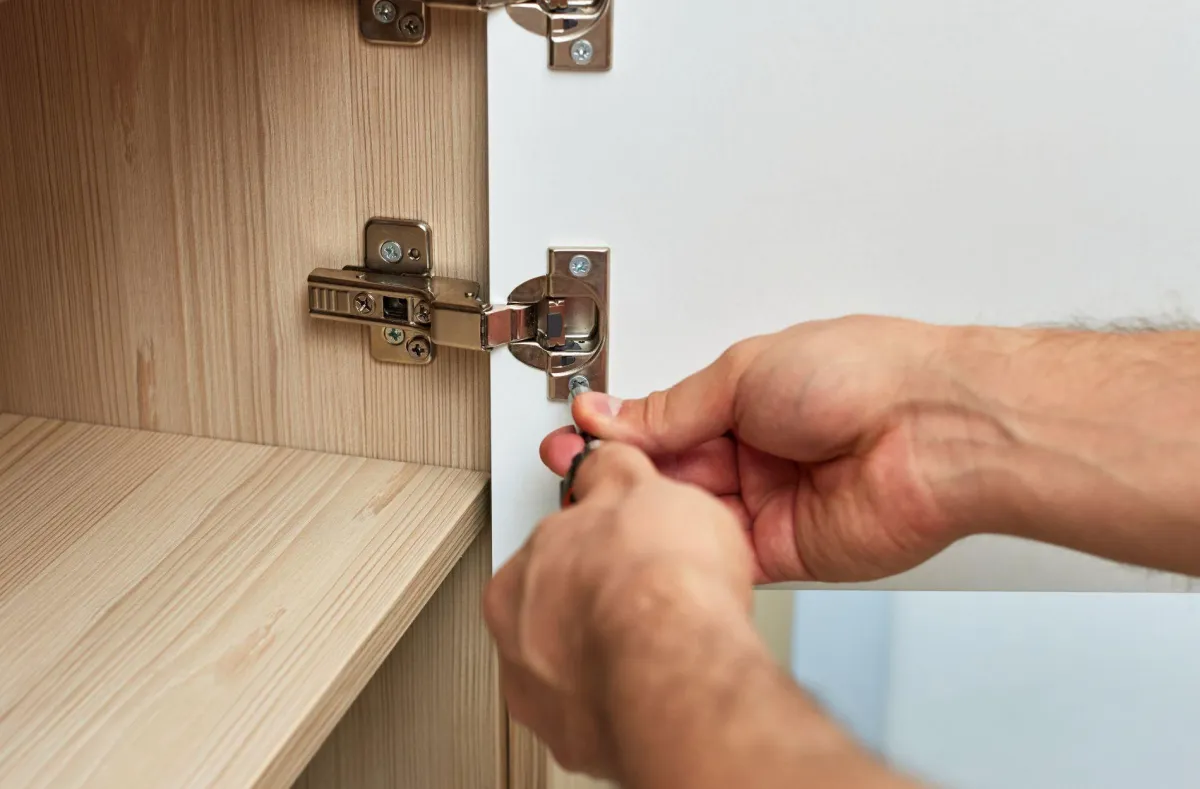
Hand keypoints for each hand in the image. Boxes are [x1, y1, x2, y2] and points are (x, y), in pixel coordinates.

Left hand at [484, 443, 754, 777]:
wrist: (679, 662)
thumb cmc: (660, 581)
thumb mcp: (640, 485)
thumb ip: (614, 470)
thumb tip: (605, 458)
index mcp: (520, 571)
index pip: (551, 547)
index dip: (597, 542)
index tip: (625, 544)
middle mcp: (517, 634)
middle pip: (553, 608)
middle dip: (594, 599)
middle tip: (646, 594)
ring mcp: (541, 692)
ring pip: (569, 665)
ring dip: (603, 652)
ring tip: (657, 641)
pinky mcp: (575, 738)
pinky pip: (593, 713)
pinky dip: (619, 699)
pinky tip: (653, 681)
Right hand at [542, 316, 1012, 582]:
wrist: (936, 431)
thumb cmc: (867, 376)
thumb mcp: (744, 371)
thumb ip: (674, 406)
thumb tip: (614, 410)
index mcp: (749, 398)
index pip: (666, 420)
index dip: (619, 429)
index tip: (577, 433)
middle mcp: (758, 452)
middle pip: (672, 470)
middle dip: (620, 469)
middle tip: (570, 467)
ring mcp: (770, 503)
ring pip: (689, 514)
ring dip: (644, 508)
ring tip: (594, 495)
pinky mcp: (784, 552)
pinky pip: (720, 554)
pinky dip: (682, 548)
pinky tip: (646, 535)